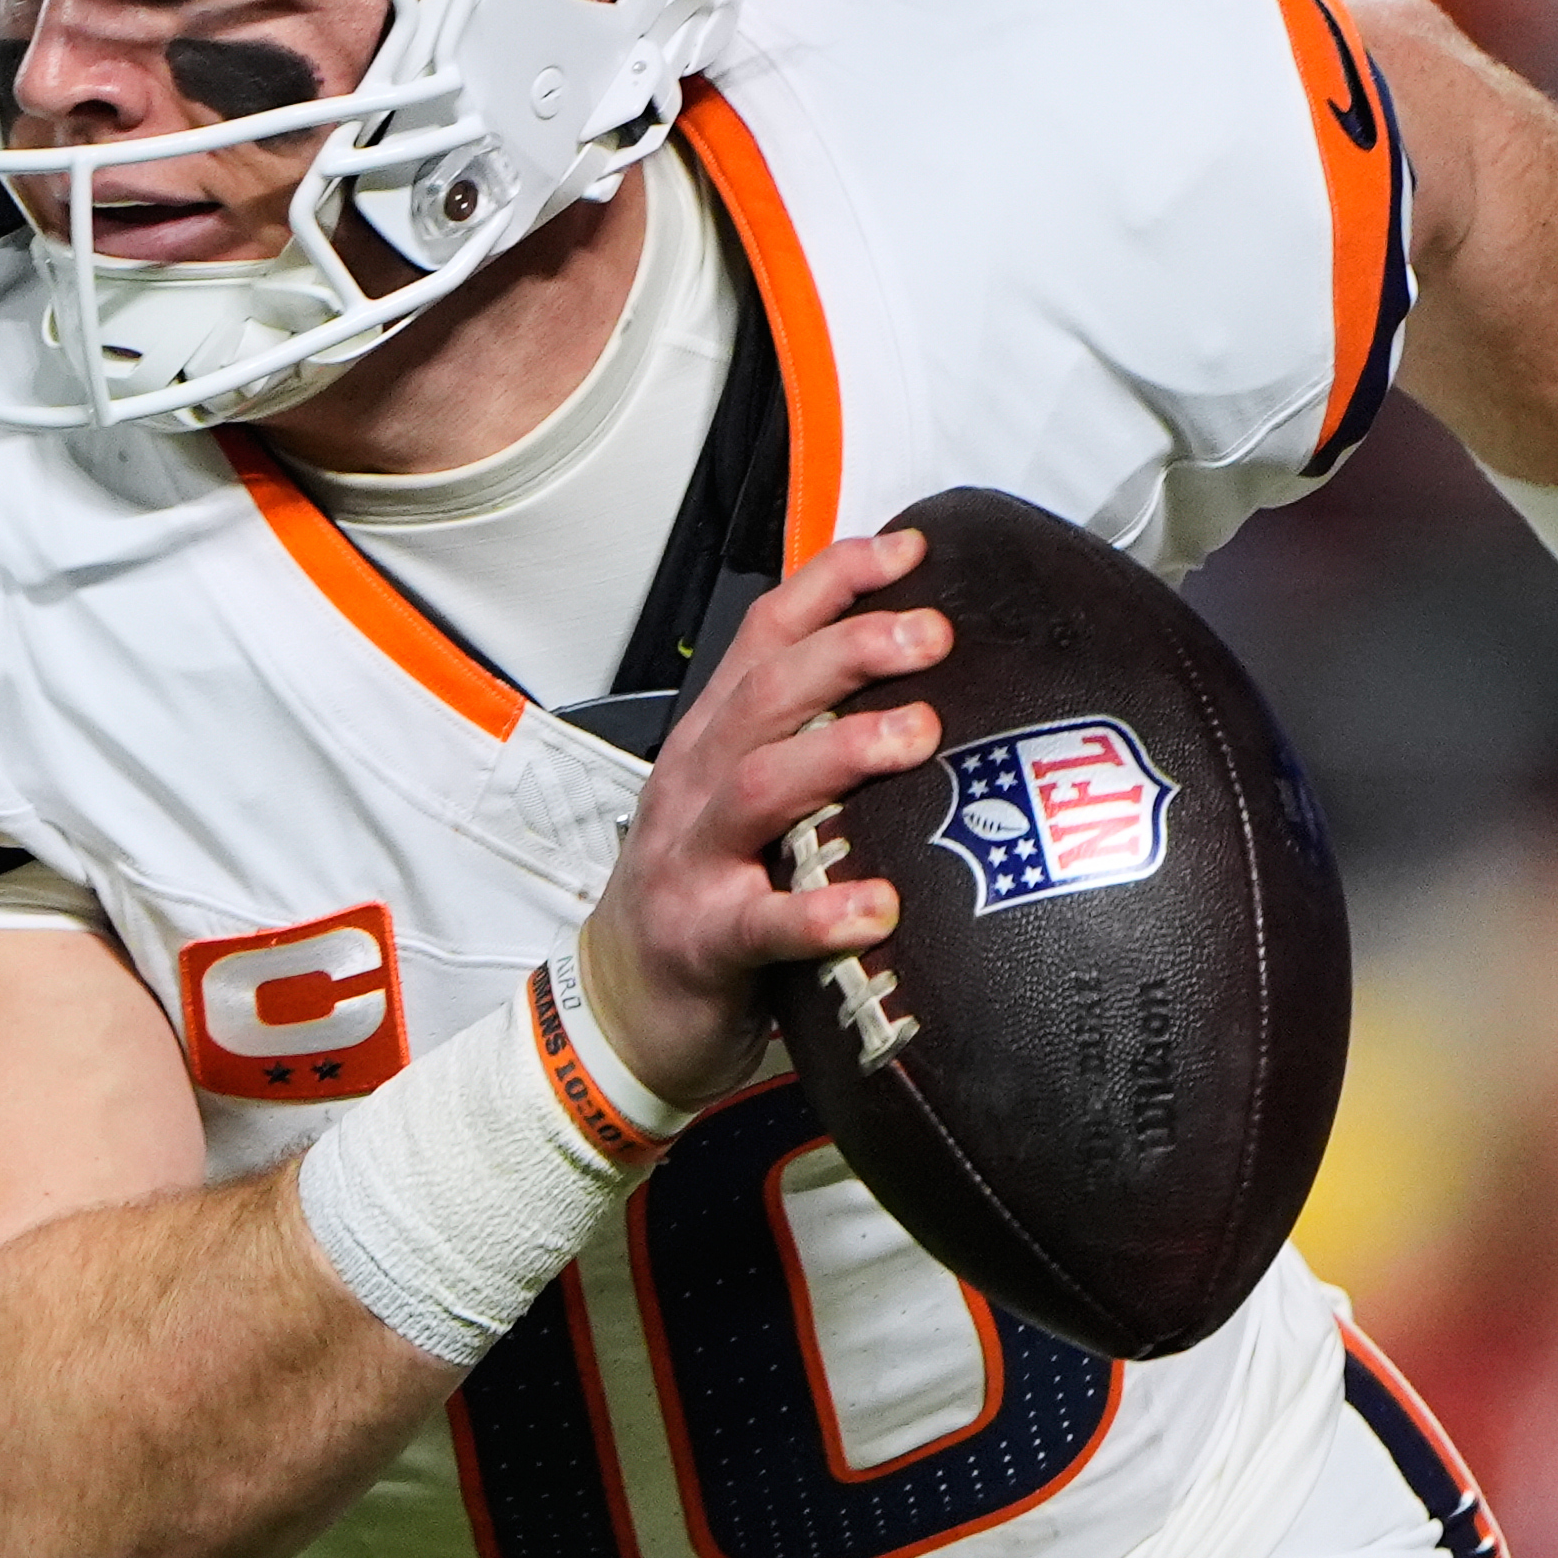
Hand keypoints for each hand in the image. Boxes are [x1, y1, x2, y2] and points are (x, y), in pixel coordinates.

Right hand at [575, 529, 950, 1102]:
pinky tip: (877, 907)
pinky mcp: (703, 940)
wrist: (625, 1005)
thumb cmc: (709, 892)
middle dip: (850, 651)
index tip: (910, 552)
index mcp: (714, 738)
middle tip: (933, 635)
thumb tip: (923, 691)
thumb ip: (813, 746)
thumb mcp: (750, 801)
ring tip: (917, 736)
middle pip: (767, 693)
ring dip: (839, 751)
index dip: (833, 582)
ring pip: (759, 785)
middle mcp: (698, 782)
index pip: (766, 634)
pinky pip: (761, 923)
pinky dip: (818, 914)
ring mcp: (693, 859)